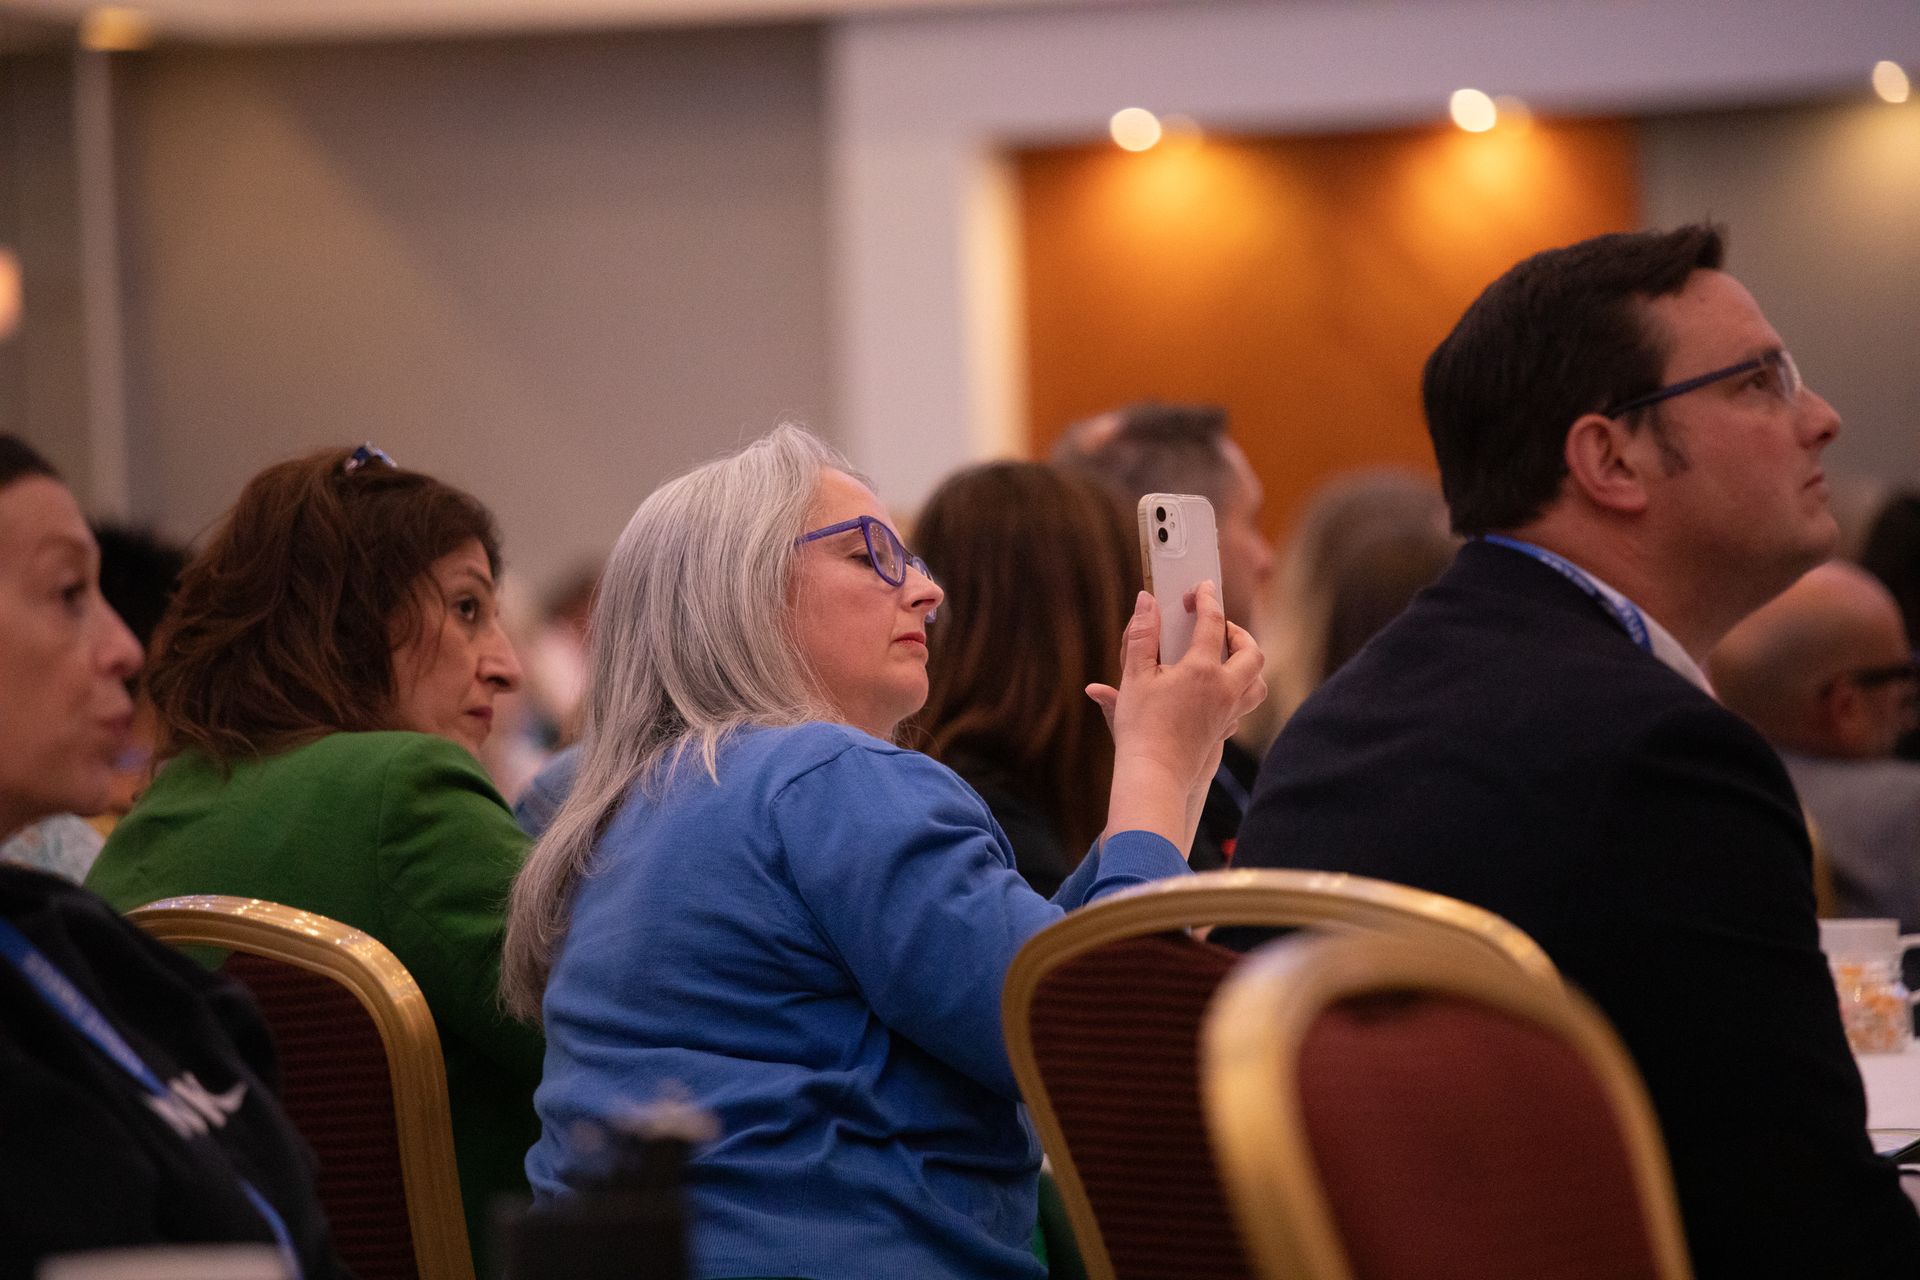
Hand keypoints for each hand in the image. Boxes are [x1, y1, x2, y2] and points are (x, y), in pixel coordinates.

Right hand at [1089, 583, 1264, 855]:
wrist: (1154, 776)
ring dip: (1249, 662)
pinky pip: (1245, 704)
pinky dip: (1240, 689)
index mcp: (1202, 671)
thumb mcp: (1134, 676)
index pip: (1212, 624)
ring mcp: (1229, 712)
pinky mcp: (1225, 730)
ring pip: (1258, 681)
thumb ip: (1140, 635)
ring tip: (1227, 655)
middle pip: (1252, 652)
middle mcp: (1225, 689)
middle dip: (1239, 633)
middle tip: (1218, 625)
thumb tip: (1146, 600)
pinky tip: (1219, 689)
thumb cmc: (1140, 728)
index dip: (1207, 600)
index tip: (1202, 588)